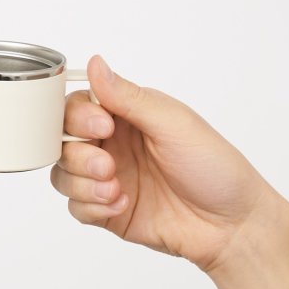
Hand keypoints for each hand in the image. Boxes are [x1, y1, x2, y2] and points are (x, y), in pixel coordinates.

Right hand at [51, 54, 284, 271]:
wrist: (227, 224)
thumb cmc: (213, 168)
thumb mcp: (172, 123)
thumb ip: (128, 97)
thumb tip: (95, 64)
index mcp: (127, 116)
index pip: (77, 106)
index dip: (78, 118)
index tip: (103, 128)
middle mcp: (112, 145)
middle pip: (62, 143)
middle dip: (79, 156)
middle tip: (107, 166)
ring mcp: (106, 179)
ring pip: (62, 176)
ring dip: (83, 184)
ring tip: (115, 190)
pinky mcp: (105, 211)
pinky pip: (75, 207)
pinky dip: (92, 207)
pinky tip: (122, 204)